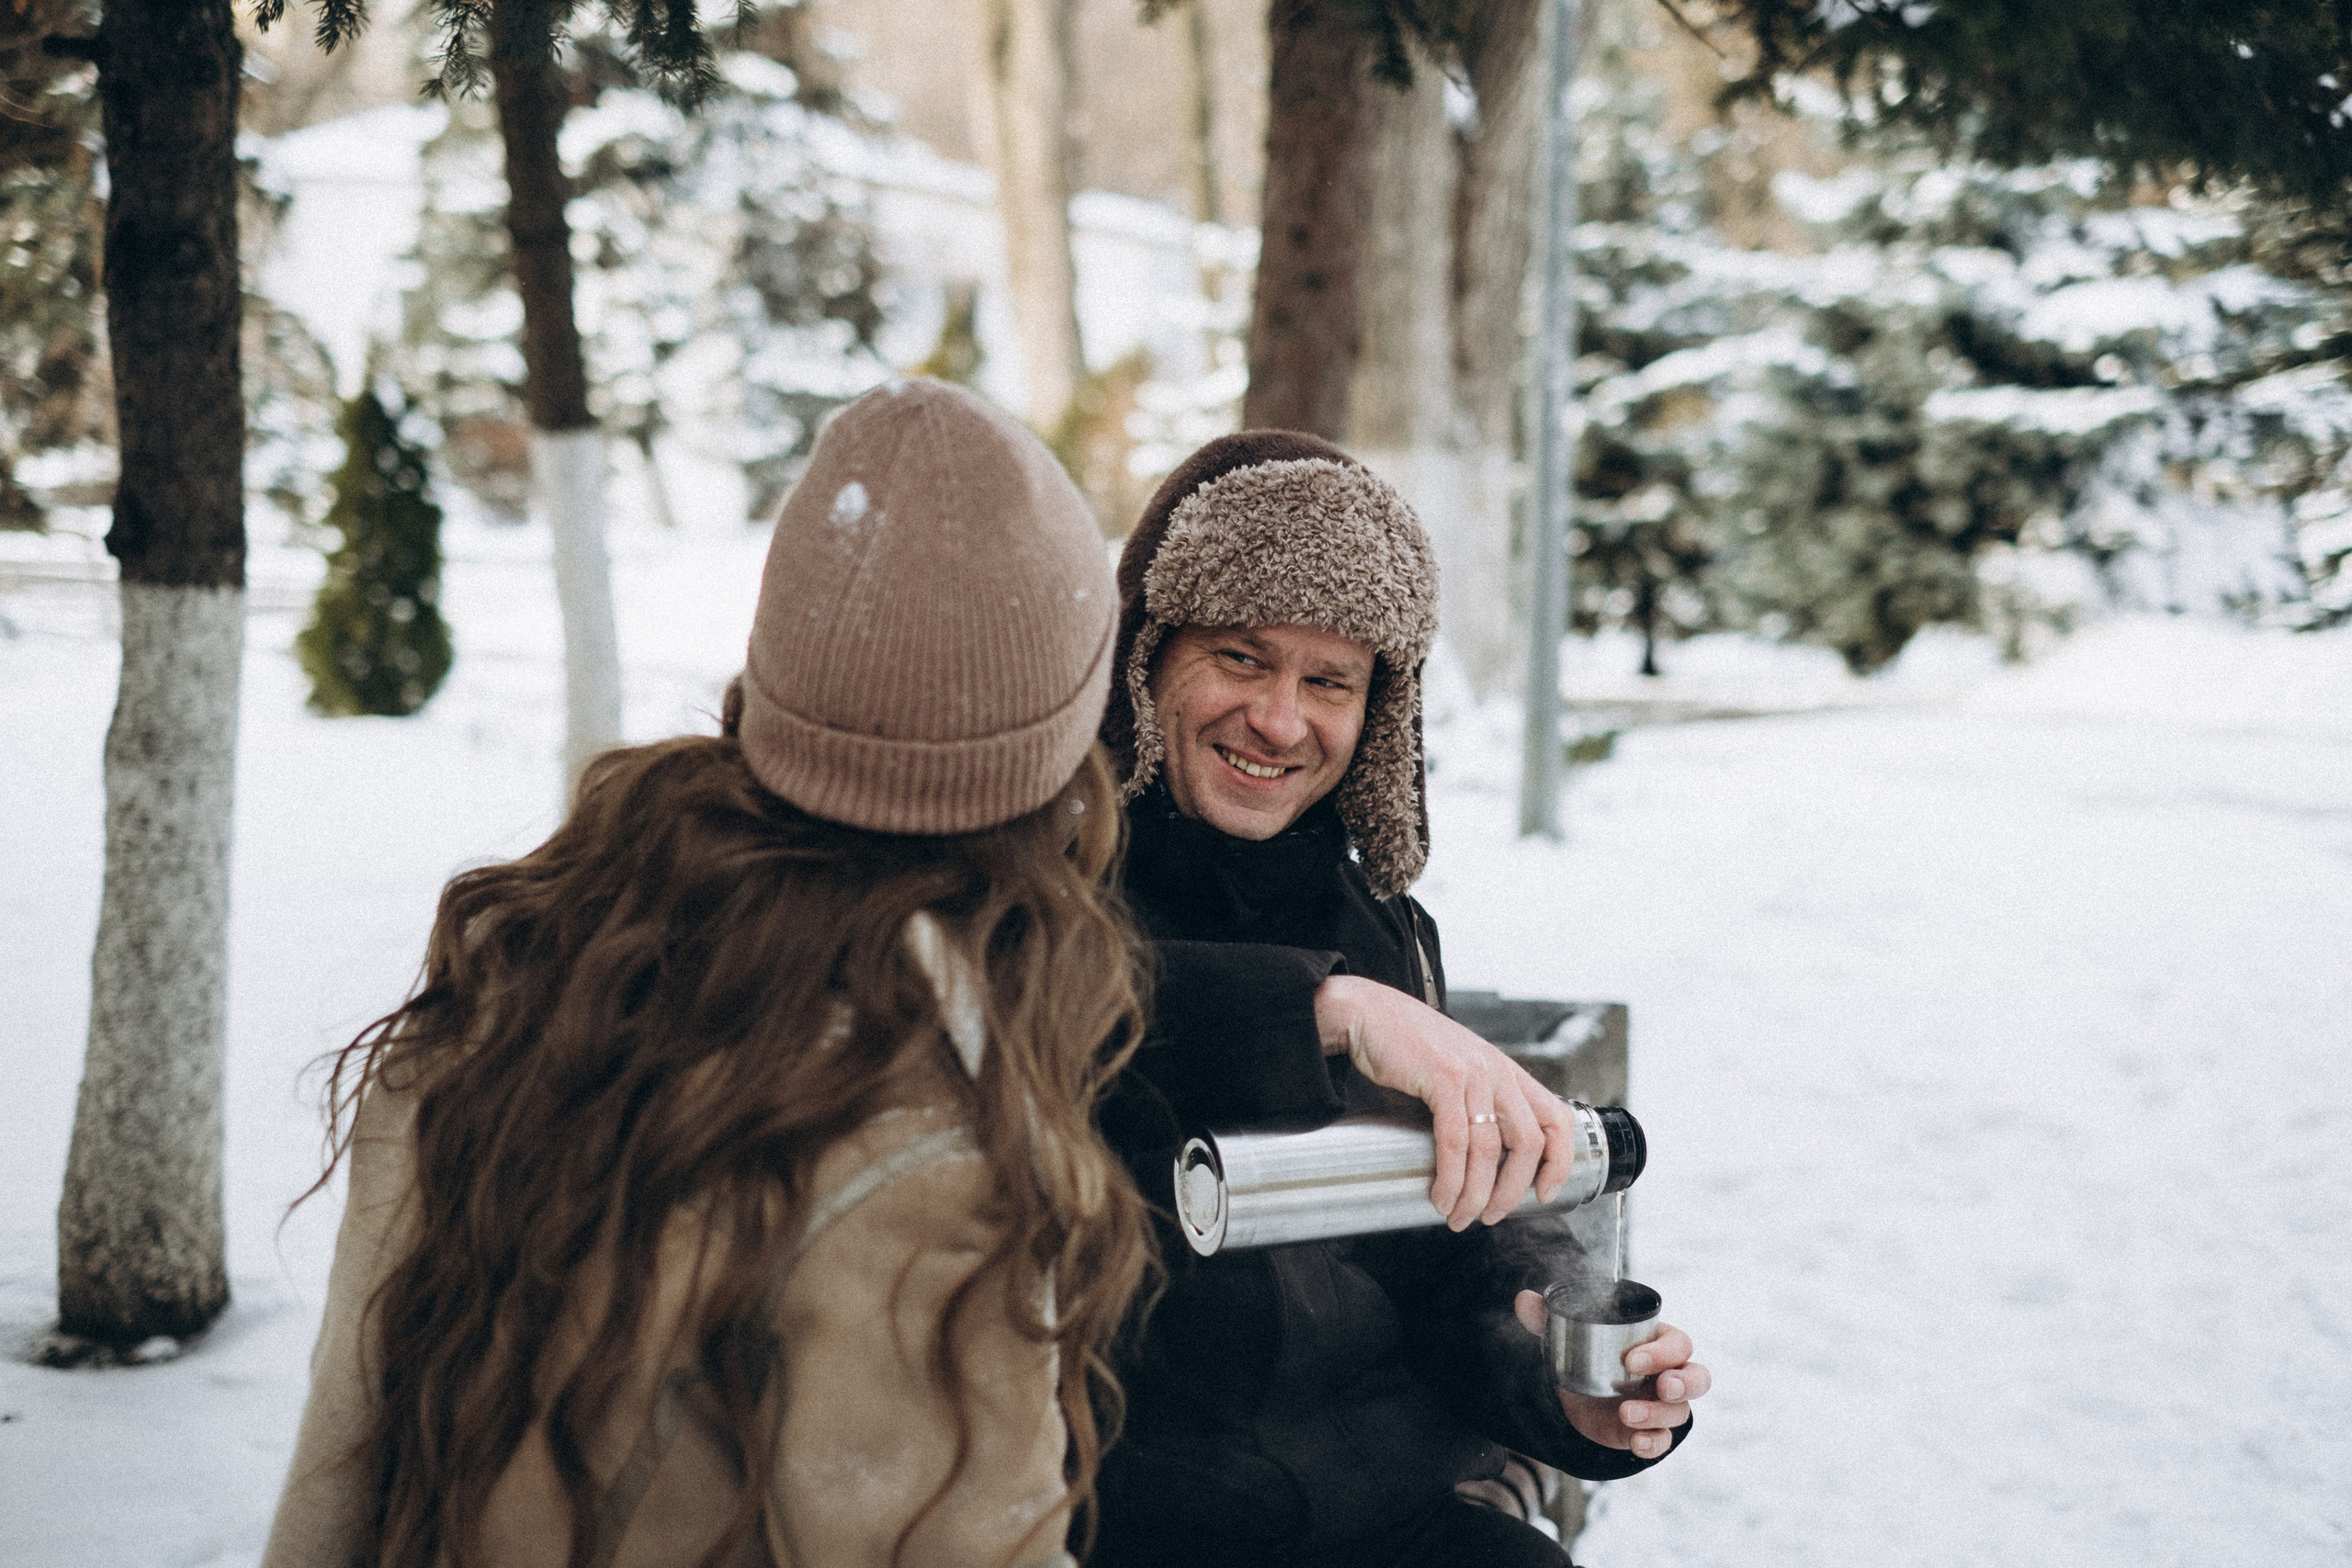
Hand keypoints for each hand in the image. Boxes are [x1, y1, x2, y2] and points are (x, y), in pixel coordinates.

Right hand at [1313, 975, 1578, 1228]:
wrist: (1370, 1013)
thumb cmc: (1409, 1047)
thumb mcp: (1460, 1070)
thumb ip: (1478, 1103)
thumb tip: (1484, 1162)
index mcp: (1508, 1072)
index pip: (1558, 1118)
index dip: (1560, 1161)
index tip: (1545, 1193)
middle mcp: (1498, 1071)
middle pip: (1528, 1143)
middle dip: (1512, 1191)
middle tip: (1491, 1215)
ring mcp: (1473, 1073)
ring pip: (1490, 1149)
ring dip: (1476, 1193)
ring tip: (1459, 1216)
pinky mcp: (1444, 1077)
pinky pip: (1455, 1140)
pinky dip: (1451, 1177)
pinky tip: (1442, 1195)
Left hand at [1513, 1290, 1708, 1459]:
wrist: (1580, 1396)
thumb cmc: (1588, 1356)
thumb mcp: (1567, 1336)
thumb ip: (1547, 1318)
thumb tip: (1523, 1299)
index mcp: (1658, 1344)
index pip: (1678, 1344)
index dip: (1661, 1352)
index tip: (1630, 1359)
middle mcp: (1670, 1374)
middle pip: (1698, 1377)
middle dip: (1684, 1383)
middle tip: (1661, 1386)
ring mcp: (1664, 1406)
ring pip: (1681, 1412)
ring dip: (1657, 1414)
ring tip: (1625, 1413)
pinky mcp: (1653, 1431)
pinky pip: (1665, 1440)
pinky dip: (1653, 1442)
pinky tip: (1636, 1441)